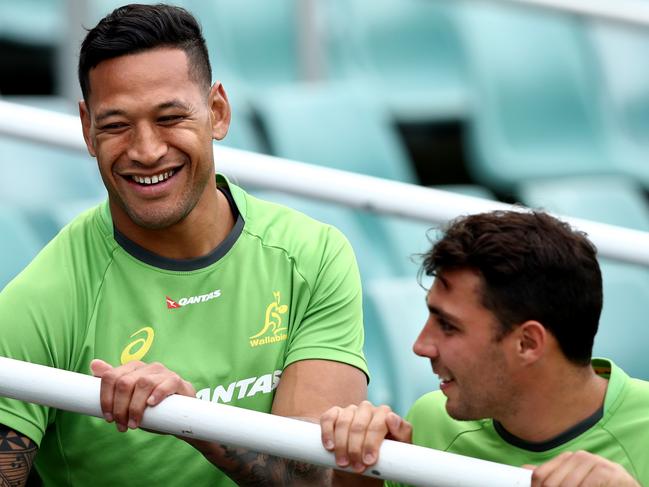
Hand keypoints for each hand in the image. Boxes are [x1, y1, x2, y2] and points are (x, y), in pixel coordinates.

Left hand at [90, 359, 194, 432]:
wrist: (179, 412)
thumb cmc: (151, 404)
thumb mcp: (129, 396)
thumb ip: (113, 382)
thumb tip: (94, 364)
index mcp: (133, 368)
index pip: (111, 377)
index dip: (105, 399)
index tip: (108, 418)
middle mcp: (147, 367)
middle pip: (124, 382)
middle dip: (119, 407)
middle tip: (122, 425)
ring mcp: (163, 373)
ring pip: (143, 383)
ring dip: (135, 407)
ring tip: (134, 424)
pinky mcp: (177, 381)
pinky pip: (166, 384)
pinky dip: (157, 394)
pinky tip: (151, 404)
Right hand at [320, 400, 411, 472]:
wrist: (364, 464)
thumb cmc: (385, 456)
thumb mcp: (400, 448)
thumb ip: (402, 432)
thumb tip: (391, 417)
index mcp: (384, 414)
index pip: (379, 423)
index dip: (373, 442)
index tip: (370, 461)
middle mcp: (367, 409)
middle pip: (360, 425)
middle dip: (357, 448)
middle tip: (357, 467)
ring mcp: (350, 410)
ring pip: (344, 422)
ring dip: (342, 445)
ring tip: (344, 463)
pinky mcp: (335, 414)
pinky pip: (328, 418)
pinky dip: (328, 432)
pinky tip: (330, 446)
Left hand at [524, 451, 639, 486]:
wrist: (625, 485)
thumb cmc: (598, 485)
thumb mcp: (574, 481)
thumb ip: (553, 476)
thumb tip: (524, 470)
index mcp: (567, 459)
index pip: (540, 475)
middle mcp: (578, 457)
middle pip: (551, 483)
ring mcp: (593, 462)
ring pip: (567, 486)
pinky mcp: (606, 470)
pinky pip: (586, 486)